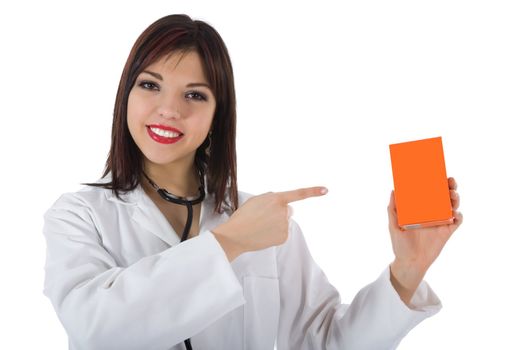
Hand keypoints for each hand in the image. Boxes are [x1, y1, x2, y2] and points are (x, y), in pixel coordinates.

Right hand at [212, 186, 327, 260]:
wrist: (236, 235)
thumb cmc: (243, 217)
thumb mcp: (255, 199)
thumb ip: (270, 197)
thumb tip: (279, 201)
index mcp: (276, 199)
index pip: (299, 194)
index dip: (313, 191)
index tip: (326, 190)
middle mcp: (284, 212)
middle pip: (288, 210)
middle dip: (279, 212)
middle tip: (263, 217)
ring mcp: (285, 225)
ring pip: (285, 222)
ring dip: (276, 223)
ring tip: (260, 226)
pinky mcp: (284, 237)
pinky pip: (283, 232)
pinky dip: (276, 233)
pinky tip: (264, 234)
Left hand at [388, 177, 462, 303]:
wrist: (410, 262)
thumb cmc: (400, 244)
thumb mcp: (394, 225)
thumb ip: (393, 209)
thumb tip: (393, 190)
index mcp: (421, 209)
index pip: (431, 192)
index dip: (436, 182)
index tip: (438, 173)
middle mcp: (432, 213)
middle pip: (445, 196)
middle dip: (450, 186)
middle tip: (450, 181)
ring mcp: (441, 222)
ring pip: (453, 206)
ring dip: (455, 199)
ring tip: (452, 196)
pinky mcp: (447, 232)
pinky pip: (457, 222)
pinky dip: (459, 216)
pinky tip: (455, 214)